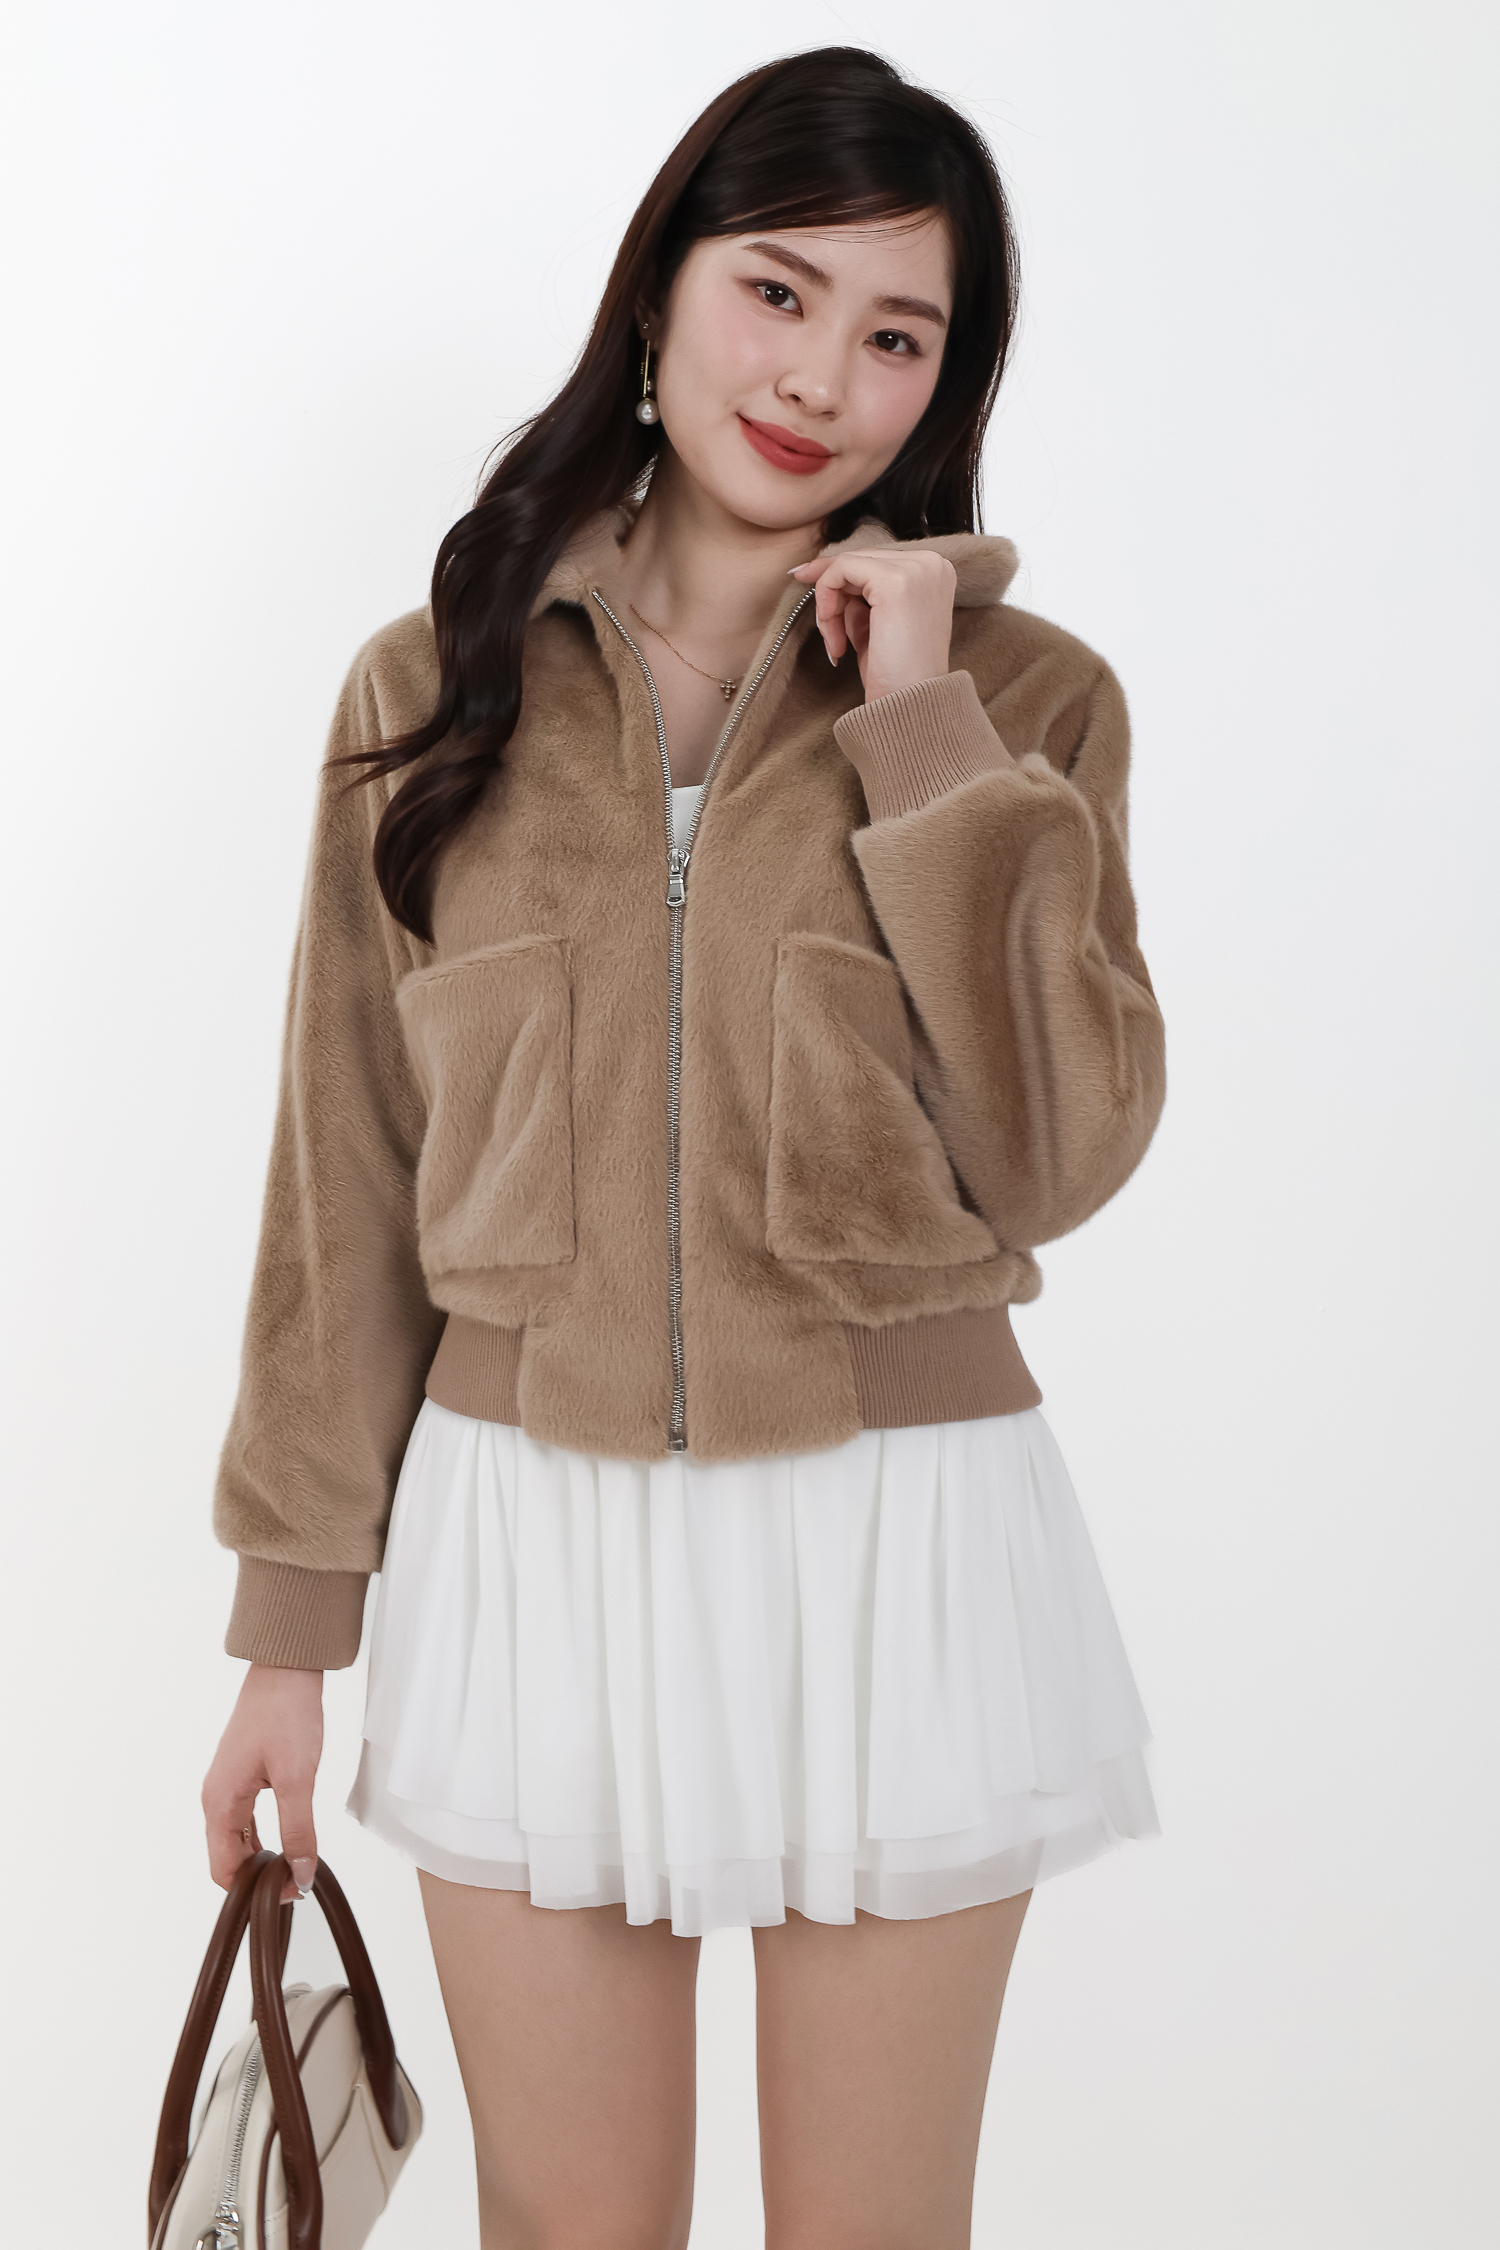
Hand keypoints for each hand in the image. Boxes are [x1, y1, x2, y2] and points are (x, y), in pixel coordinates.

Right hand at [203, 1662, 323, 1904]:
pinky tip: (288, 1839)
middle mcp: (216, 1797)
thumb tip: (301, 1874)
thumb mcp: (296, 1778)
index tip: (290, 1892)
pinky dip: (264, 1836)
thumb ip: (298, 1830)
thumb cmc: (285, 1714)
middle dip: (258, 1877)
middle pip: (228, 1858)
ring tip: (296, 1865)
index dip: (253, 1890)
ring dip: (262, 1857)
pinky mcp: (241, 1775)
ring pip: (238, 1839)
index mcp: (220, 1802)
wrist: (285, 1669)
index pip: (224, 1869)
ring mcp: (227, 1785)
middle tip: (298, 1882)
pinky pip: (246, 1819)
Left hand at [789, 546, 956, 704]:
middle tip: (829, 636)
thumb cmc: (896, 676)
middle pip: (861, 559)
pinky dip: (826, 600)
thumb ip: (862, 597)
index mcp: (935, 574)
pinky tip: (834, 636)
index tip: (807, 582)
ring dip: (829, 605)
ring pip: (848, 563)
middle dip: (833, 595)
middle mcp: (931, 565)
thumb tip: (825, 574)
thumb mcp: (878, 625)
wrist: (908, 708)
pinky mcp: (895, 581)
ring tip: (836, 644)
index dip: (840, 577)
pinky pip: (841, 569)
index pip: (876, 561)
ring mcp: (916, 569)